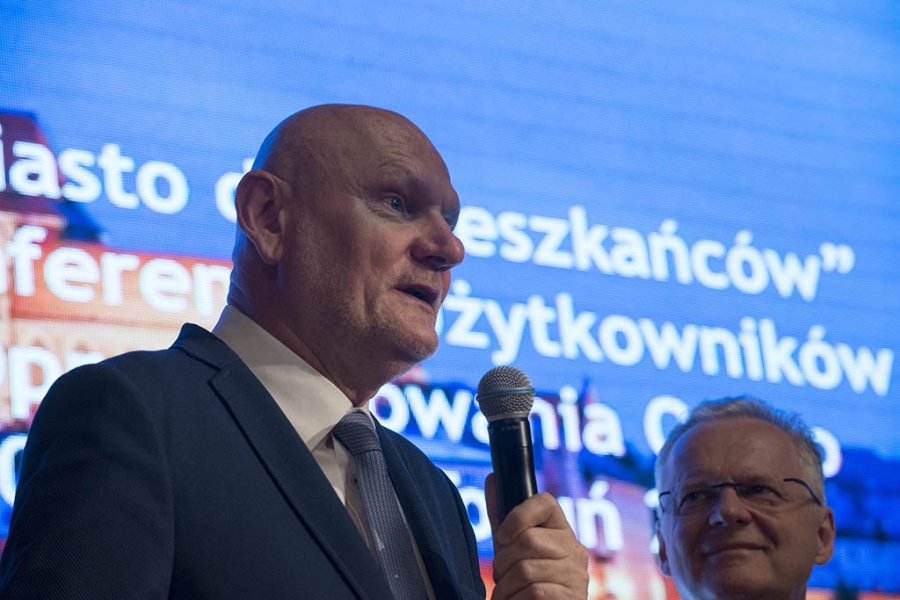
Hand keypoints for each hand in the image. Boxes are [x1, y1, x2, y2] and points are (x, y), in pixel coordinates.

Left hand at [485, 474, 589, 598]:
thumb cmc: (525, 584)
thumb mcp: (511, 550)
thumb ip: (503, 519)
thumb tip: (493, 478)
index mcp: (561, 532)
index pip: (545, 502)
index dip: (519, 515)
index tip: (503, 537)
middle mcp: (574, 551)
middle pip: (528, 539)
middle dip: (503, 562)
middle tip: (504, 577)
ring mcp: (576, 575)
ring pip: (526, 570)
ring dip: (506, 587)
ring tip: (510, 593)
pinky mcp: (572, 597)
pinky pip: (533, 592)